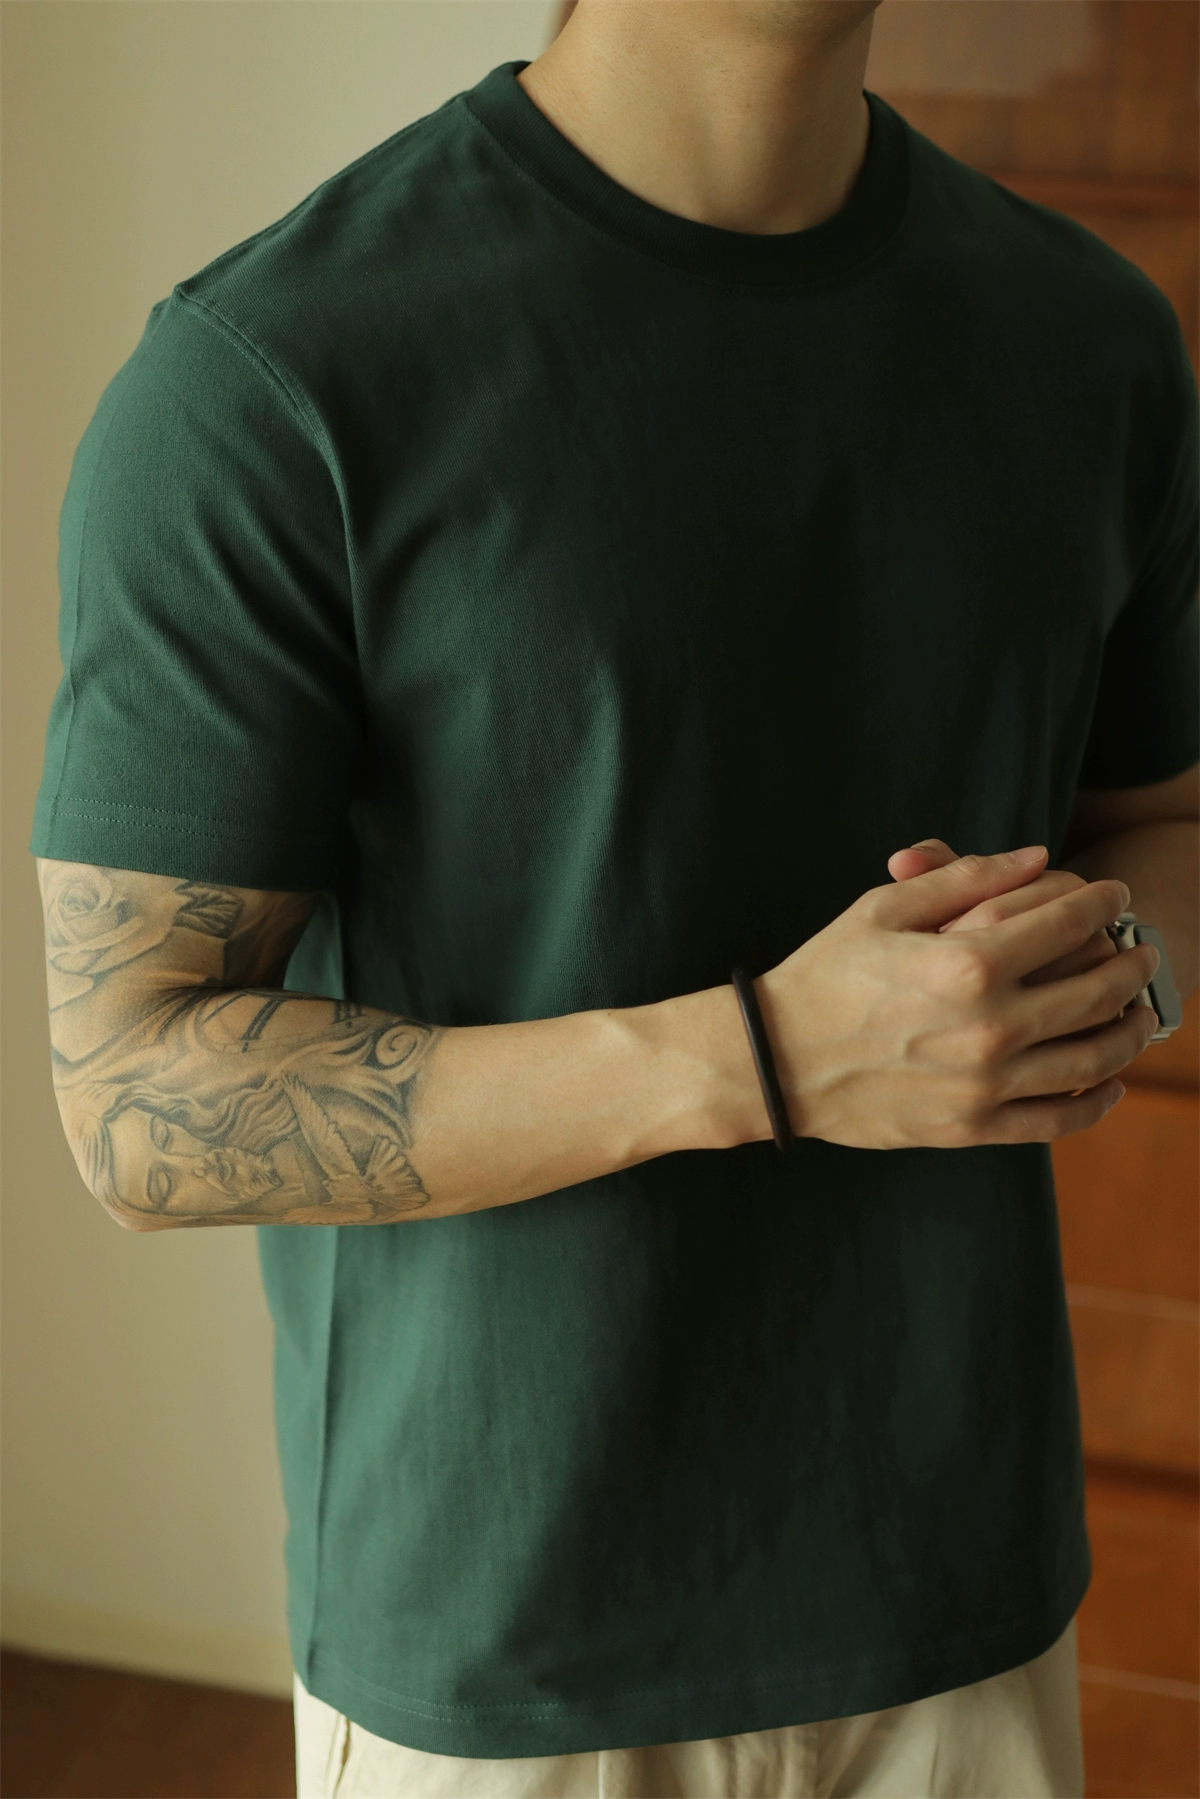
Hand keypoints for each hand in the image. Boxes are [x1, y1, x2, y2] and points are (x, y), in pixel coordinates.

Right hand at [754, 845, 1159, 1148]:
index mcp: (967, 962)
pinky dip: (1095, 1101)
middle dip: (1129, 963)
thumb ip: (965, 876)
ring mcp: (985, 1083)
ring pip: (1091, 1058)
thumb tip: (1038, 858)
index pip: (1066, 922)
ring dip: (1129, 1030)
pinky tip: (1109, 1083)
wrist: (775, 1062)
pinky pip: (1057, 1120)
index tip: (1114, 892)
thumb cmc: (823, 975)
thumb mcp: (883, 908)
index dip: (1101, 901)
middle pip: (1095, 990)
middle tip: (1140, 950)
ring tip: (1139, 1011)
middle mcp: (989, 1026)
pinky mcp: (973, 1127)